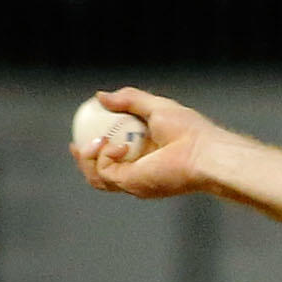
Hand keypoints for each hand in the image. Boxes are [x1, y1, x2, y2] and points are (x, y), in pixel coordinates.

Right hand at [73, 87, 221, 199]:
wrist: (205, 152)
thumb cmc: (190, 130)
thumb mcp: (156, 106)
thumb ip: (130, 99)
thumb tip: (100, 96)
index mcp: (144, 156)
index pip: (113, 157)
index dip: (93, 147)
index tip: (81, 132)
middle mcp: (138, 172)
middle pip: (99, 173)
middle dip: (83, 160)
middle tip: (76, 144)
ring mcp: (134, 182)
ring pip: (97, 178)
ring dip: (88, 158)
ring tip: (97, 141)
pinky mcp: (132, 185)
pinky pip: (104, 173)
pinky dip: (104, 157)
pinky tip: (118, 144)